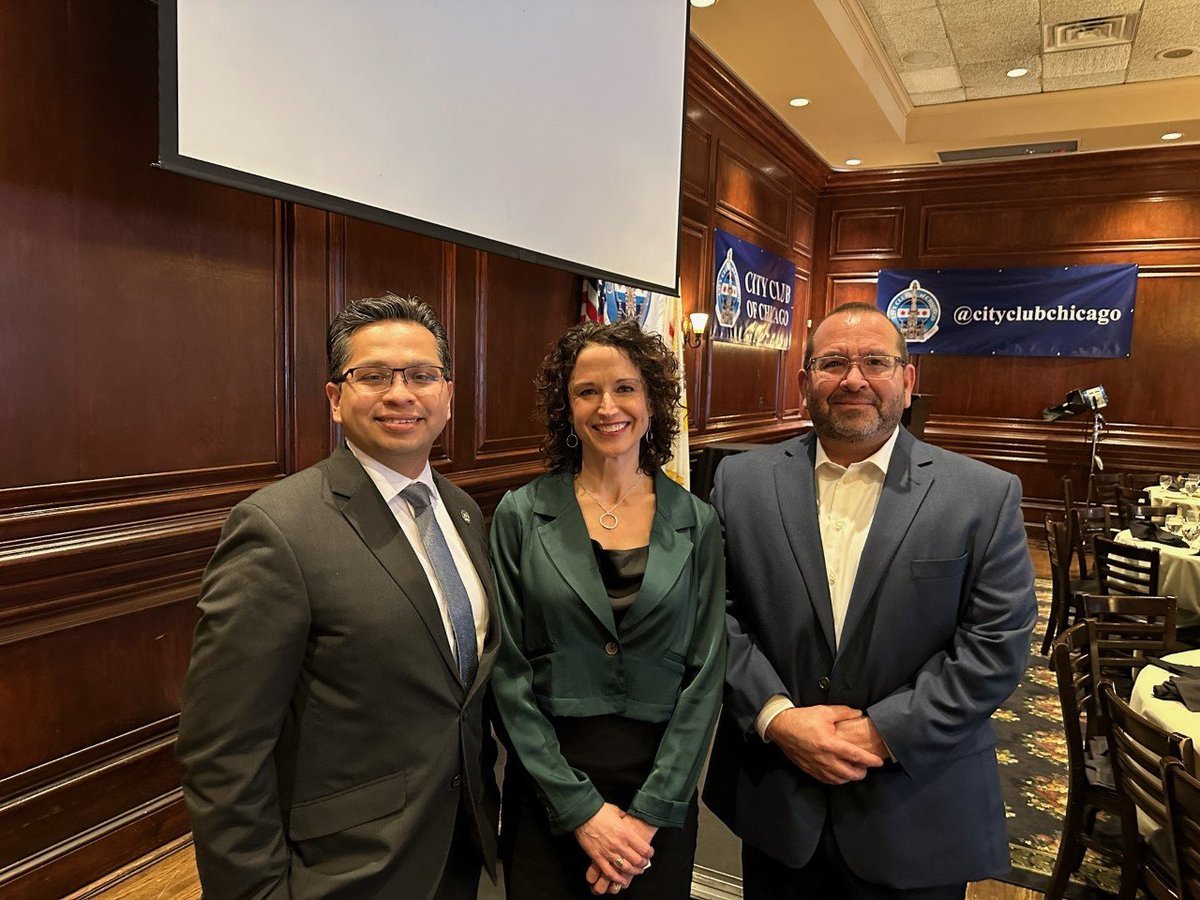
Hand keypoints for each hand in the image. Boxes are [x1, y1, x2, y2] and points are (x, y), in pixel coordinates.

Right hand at [574, 804, 653, 888]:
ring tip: (636, 871)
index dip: (649, 853)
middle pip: (637, 860)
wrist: (582, 814)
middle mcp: (619, 845)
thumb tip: (628, 819)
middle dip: (643, 864)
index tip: (650, 853)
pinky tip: (622, 880)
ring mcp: (608, 853)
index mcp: (626, 833)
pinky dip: (617, 879)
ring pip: (626, 868)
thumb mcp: (617, 811)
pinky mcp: (598, 858)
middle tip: (644, 863)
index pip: (644, 849)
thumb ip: (625, 818)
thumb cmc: (600, 811)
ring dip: (634, 871)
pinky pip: (609, 872)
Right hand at [764, 705, 885, 783]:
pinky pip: (826, 780)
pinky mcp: (809, 769)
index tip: (879, 762)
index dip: (870, 760)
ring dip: (849, 777)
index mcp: (829, 744)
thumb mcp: (825, 711)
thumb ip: (844, 712)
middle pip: (849, 773)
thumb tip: (859, 713)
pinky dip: (836, 780)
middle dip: (861, 773)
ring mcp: (816, 766)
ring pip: (838, 779)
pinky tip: (839, 775)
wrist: (781, 727)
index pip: (855, 756)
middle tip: (867, 768)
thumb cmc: (803, 718)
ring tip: (854, 771)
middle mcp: (824, 758)